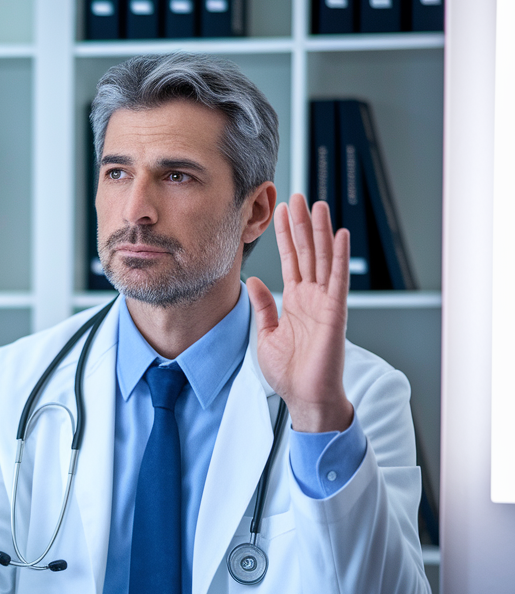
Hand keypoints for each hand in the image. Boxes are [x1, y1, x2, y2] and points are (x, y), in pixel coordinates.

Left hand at [246, 192, 354, 432]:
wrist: (304, 396)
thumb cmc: (289, 371)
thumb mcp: (266, 332)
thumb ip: (263, 305)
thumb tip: (253, 281)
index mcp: (295, 301)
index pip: (291, 260)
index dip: (286, 235)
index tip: (281, 211)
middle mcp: (312, 297)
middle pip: (307, 252)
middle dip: (302, 224)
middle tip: (298, 197)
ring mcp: (325, 303)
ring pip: (324, 259)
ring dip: (321, 232)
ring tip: (318, 205)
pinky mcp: (335, 313)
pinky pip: (338, 280)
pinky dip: (340, 257)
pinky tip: (340, 235)